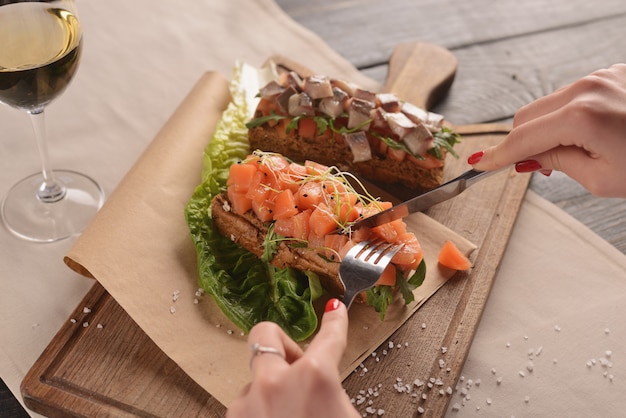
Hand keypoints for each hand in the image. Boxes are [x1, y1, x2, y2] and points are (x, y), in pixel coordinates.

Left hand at [226, 298, 359, 417]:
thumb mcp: (349, 415)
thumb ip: (336, 389)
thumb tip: (330, 387)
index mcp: (314, 378)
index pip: (329, 338)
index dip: (335, 322)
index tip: (334, 310)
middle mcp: (275, 383)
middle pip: (267, 334)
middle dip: (284, 346)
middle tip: (299, 369)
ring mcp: (248, 402)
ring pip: (257, 377)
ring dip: (274, 388)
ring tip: (291, 413)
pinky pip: (247, 403)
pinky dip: (261, 410)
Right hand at [468, 64, 625, 196]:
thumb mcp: (601, 178)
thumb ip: (557, 162)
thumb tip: (527, 158)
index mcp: (582, 116)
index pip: (522, 139)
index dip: (498, 156)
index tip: (480, 165)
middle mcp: (587, 88)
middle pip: (526, 116)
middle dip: (522, 142)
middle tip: (537, 167)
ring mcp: (601, 76)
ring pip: (548, 104)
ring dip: (546, 129)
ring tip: (576, 151)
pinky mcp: (612, 74)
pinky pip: (572, 95)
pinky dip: (567, 116)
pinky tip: (589, 134)